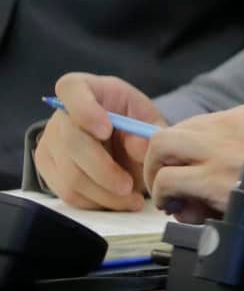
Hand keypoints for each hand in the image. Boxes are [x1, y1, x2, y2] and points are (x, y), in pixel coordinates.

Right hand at [33, 73, 166, 210]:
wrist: (119, 136)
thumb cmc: (132, 119)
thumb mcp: (146, 116)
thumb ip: (149, 129)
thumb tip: (141, 148)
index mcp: (84, 88)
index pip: (70, 89)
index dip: (85, 110)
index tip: (107, 130)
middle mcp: (60, 114)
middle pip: (71, 141)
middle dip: (103, 169)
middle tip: (129, 185)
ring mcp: (49, 142)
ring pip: (69, 175)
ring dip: (103, 193)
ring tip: (132, 199)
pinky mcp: (47, 168)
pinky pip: (67, 193)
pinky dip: (96, 201)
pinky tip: (117, 201)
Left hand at [142, 105, 243, 267]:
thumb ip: (234, 155)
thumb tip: (199, 180)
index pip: (190, 126)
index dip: (180, 155)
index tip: (186, 177)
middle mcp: (230, 124)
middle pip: (169, 133)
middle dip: (160, 163)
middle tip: (171, 192)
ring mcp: (221, 149)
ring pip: (160, 148)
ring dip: (158, 177)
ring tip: (174, 201)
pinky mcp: (216, 177)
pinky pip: (167, 180)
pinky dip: (165, 197)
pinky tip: (183, 210)